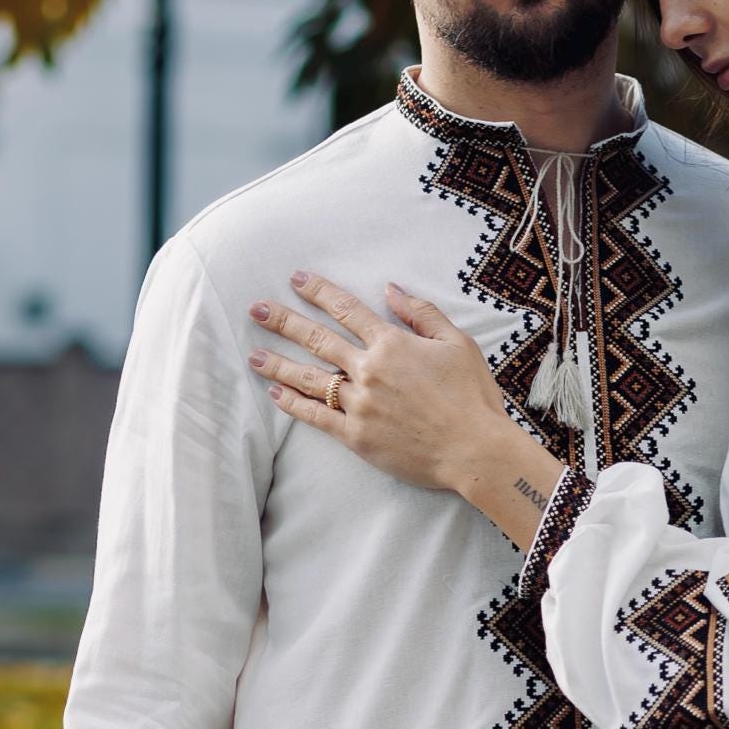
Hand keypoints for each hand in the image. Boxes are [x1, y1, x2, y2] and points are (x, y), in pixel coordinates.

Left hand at [249, 270, 515, 495]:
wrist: (475, 450)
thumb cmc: (472, 397)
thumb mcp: (458, 343)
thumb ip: (422, 313)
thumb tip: (391, 289)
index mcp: (392, 344)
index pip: (345, 309)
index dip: (318, 291)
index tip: (295, 279)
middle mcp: (369, 370)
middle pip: (317, 339)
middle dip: (283, 322)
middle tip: (255, 310)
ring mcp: (360, 404)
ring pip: (310, 378)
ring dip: (278, 365)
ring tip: (253, 356)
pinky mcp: (356, 436)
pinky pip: (316, 417)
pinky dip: (294, 405)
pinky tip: (275, 395)